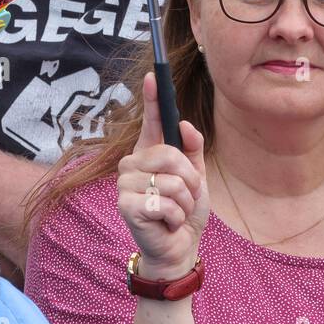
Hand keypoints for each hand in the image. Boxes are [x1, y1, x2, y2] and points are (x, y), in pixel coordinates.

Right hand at [116, 71, 208, 277]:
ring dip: (185, 202)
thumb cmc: (184, 211)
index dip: (152, 98)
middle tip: (186, 197)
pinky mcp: (126, 205)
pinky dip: (175, 216)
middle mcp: (133, 164)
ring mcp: (126, 184)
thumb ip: (193, 149)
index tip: (153, 74)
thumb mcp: (197, 176)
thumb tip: (184, 124)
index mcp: (150, 153)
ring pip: (171, 181)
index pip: (151, 120)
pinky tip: (166, 224)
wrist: (178, 248)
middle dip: (190, 180)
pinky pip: (165, 202)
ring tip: (176, 213)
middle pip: (170, 154)